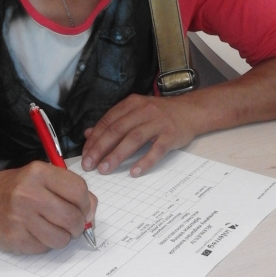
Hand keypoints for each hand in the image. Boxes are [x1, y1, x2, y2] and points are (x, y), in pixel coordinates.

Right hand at [0, 161, 96, 254]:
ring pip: (60, 238)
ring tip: (53, 228)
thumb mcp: (42, 177)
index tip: (83, 209)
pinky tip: (36, 232)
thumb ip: (69, 189)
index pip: (78, 190)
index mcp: (39, 173)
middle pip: (71, 217)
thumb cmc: (18, 187)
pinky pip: (44, 248)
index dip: (86, 203)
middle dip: (78, 225)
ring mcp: (19, 217)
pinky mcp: (14, 238)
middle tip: (72, 224)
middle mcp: (28, 193)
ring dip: (63, 237)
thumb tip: (91, 213)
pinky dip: (46, 244)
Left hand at [81, 93, 201, 177]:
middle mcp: (144, 110)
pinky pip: (157, 149)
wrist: (190, 111)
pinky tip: (134, 172)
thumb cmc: (159, 114)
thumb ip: (113, 122)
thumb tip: (88, 134)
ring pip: (134, 138)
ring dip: (117, 155)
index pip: (108, 121)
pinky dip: (145, 161)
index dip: (94, 139)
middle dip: (101, 148)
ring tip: (105, 169)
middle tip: (90, 164)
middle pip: (118, 129)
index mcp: (132, 104)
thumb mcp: (135, 112)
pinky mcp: (171, 135)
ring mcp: (158, 122)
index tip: (85, 155)